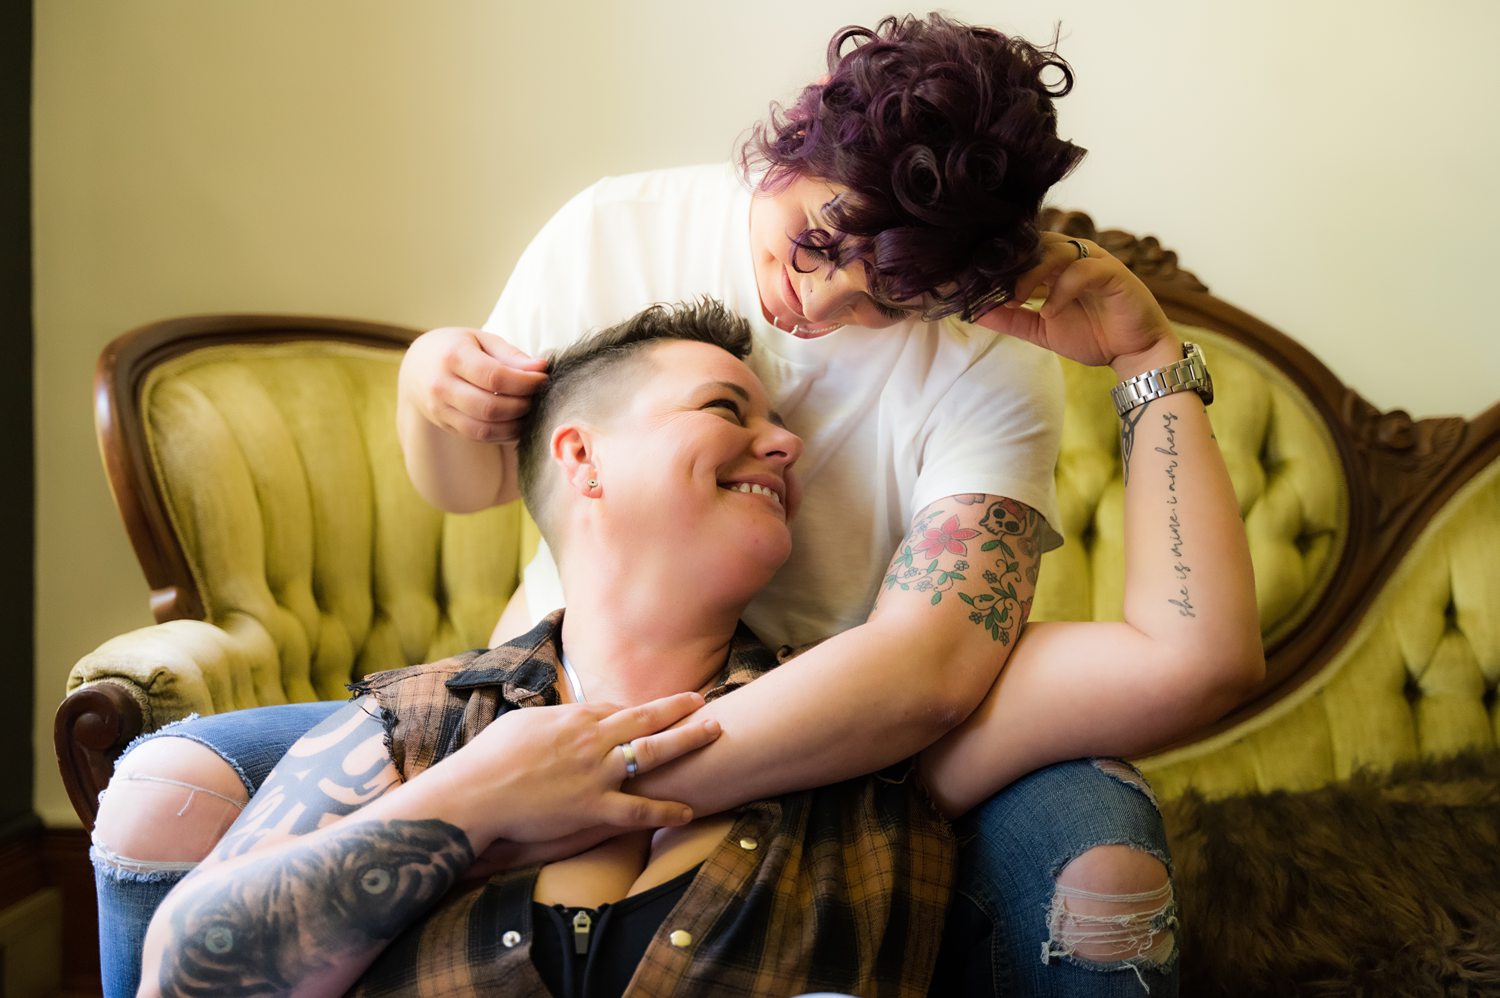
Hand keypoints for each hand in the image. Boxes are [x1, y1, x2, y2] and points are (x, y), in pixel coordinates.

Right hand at [398, 326, 548, 443]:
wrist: (416, 365)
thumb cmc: (456, 348)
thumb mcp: (481, 340)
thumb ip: (511, 355)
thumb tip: (541, 368)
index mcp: (453, 356)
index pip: (495, 377)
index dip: (525, 382)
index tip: (542, 379)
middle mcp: (441, 385)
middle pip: (491, 407)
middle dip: (523, 405)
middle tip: (538, 397)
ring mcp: (439, 409)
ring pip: (484, 429)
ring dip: (515, 425)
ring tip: (530, 410)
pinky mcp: (445, 425)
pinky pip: (478, 437)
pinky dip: (503, 434)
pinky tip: (516, 422)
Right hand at [436, 691, 720, 846]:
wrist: (476, 794)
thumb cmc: (491, 757)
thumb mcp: (524, 723)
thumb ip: (554, 718)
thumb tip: (567, 716)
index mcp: (575, 718)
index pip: (618, 709)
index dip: (640, 709)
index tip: (658, 707)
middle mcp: (593, 740)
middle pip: (647, 718)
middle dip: (679, 709)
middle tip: (704, 702)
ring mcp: (597, 773)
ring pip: (654, 753)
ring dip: (688, 740)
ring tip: (715, 733)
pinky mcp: (594, 808)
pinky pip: (640, 810)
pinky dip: (667, 810)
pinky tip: (690, 810)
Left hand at [975, 233, 1179, 376]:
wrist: (1133, 354)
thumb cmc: (1093, 335)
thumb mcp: (1041, 329)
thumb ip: (1010, 318)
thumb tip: (973, 312)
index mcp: (1055, 265)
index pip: (1021, 251)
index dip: (996, 262)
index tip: (970, 279)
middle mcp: (1073, 256)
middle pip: (1034, 244)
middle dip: (1009, 263)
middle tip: (989, 287)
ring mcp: (1094, 262)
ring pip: (1057, 251)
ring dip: (1032, 274)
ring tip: (1017, 299)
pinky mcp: (1113, 274)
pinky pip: (1083, 272)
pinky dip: (1062, 291)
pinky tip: (1051, 311)